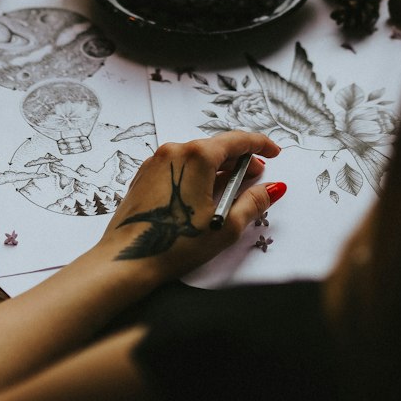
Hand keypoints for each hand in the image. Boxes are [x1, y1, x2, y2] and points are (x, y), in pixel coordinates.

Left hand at [100, 132, 282, 281]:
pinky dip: (196, 174)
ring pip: (197, 157)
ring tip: (230, 189)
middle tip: (256, 176)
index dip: (260, 145)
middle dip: (239, 160)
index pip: (237, 140)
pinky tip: (202, 195)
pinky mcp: (145, 174)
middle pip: (216, 147)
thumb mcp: (225, 226)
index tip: (273, 152)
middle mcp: (176, 150)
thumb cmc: (175, 245)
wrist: (127, 259)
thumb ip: (254, 202)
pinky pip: (179, 166)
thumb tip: (273, 187)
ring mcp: (157, 161)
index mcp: (198, 156)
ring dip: (217, 169)